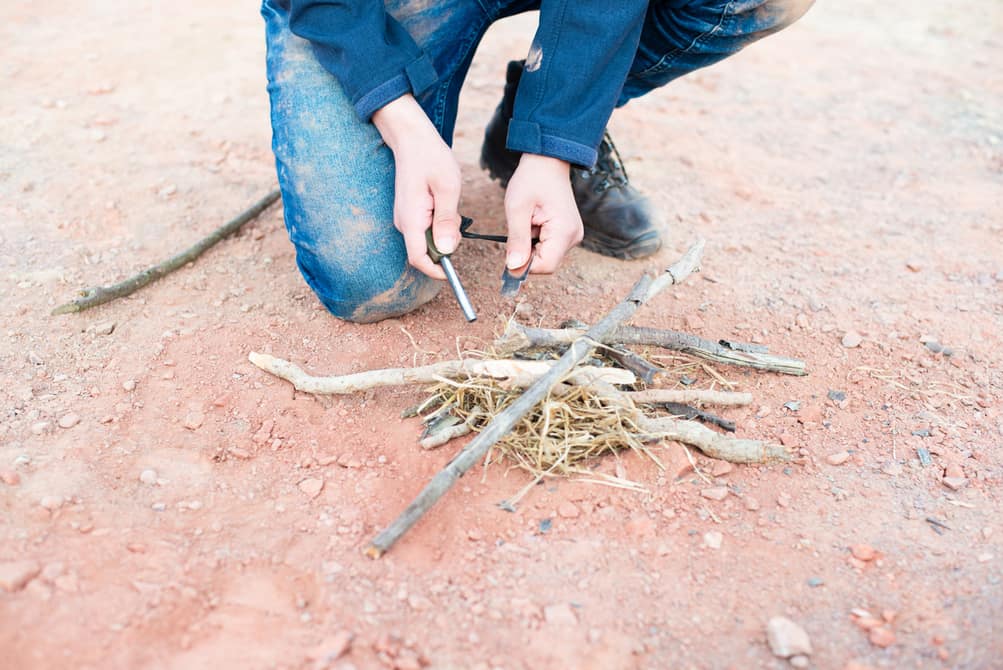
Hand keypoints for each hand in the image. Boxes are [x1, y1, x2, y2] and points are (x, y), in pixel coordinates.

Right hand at [372, 95, 460, 279]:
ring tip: (450, 205)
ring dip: (443, 232)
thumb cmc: (431, 158)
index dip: (435, 271)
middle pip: (425, 252)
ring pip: (427, 240)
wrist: (412, 138)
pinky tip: (444, 202)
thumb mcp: (448, 188)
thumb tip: (447, 249)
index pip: (418, 259)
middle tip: (457, 219)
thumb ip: (447, 220)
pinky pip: (426, 229)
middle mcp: (404, 223)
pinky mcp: (410, 213)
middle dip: (445, 246)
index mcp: (411, 219)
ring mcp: (405, 218)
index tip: (453, 272)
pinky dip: (439, 224)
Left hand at [503, 154, 582, 274]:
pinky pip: (549, 247)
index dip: (525, 265)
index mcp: (564, 231)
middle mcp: (573, 237)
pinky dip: (536, 241)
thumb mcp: (517, 209)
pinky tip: (534, 222)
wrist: (547, 161)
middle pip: (547, 263)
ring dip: (531, 246)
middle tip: (519, 229)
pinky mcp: (568, 233)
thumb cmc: (532, 179)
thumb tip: (513, 267)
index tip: (510, 252)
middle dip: (528, 254)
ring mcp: (572, 235)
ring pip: (547, 256)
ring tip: (528, 222)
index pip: (546, 266)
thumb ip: (516, 240)